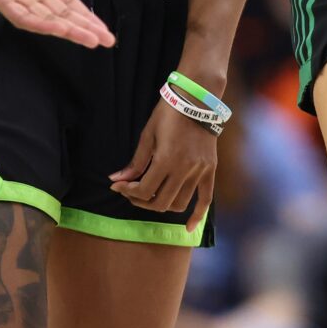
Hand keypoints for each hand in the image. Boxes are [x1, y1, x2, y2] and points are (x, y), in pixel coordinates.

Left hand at [0, 0, 112, 47]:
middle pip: (62, 14)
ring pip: (46, 19)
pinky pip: (22, 16)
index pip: (67, 0)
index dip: (85, 13)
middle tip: (107, 41)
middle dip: (83, 27)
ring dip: (68, 30)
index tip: (103, 27)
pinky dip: (41, 24)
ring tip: (91, 40)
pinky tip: (59, 29)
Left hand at [111, 99, 216, 227]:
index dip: (127, 192)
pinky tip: (189, 228)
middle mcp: (184, 170)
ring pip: (179, 204)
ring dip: (162, 205)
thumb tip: (116, 179)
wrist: (198, 99)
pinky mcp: (210, 170)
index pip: (144, 190)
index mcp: (165, 160)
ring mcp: (199, 171)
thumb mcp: (147, 134)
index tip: (118, 186)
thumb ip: (135, 162)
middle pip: (159, 202)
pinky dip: (197, 216)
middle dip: (140, 200)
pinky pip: (206, 200)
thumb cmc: (169, 113)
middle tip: (131, 191)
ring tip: (152, 196)